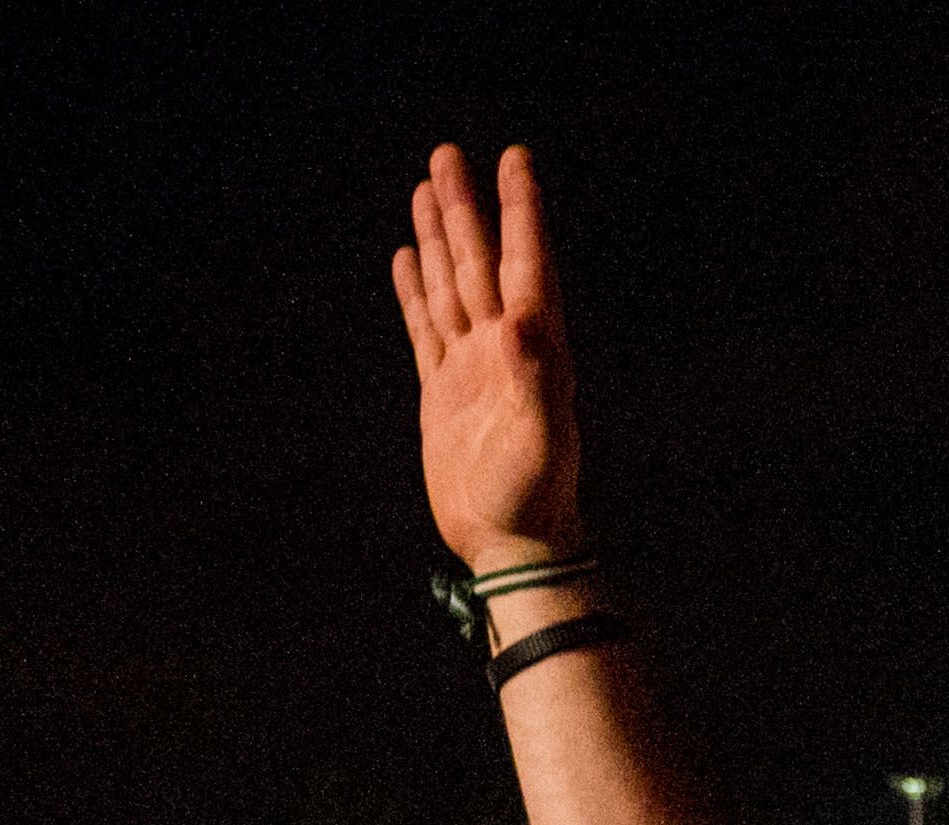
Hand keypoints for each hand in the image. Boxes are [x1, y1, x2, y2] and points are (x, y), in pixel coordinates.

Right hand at [395, 145, 583, 570]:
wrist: (511, 546)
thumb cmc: (534, 499)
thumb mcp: (540, 439)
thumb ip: (536, 380)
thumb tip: (525, 322)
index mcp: (532, 349)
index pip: (524, 262)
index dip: (519, 210)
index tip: (514, 159)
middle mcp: (504, 348)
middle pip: (480, 261)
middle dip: (465, 207)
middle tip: (449, 154)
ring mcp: (471, 367)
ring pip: (451, 284)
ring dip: (440, 237)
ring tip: (427, 188)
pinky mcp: (444, 392)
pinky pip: (427, 327)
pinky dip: (416, 291)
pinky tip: (408, 260)